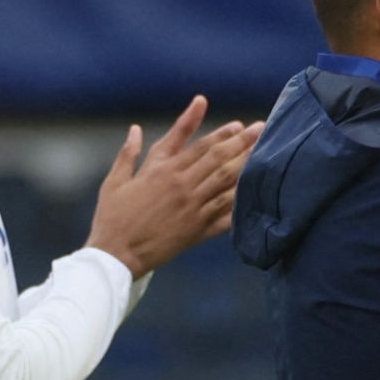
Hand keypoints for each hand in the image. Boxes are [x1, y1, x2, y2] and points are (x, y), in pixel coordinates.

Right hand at [87, 96, 262, 276]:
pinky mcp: (199, 230)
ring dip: (247, 166)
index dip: (220, 133)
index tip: (238, 124)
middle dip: (242, 142)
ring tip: (266, 154)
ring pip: (227, 182)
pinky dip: (242, 203)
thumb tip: (134, 129)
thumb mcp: (116, 181)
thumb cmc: (112, 217)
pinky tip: (258, 193)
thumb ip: (128, 153)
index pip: (198, 145)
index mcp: (162, 171)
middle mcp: (182, 186)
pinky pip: (227, 214)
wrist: (116, 255)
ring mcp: (193, 208)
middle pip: (219, 159)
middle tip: (262, 129)